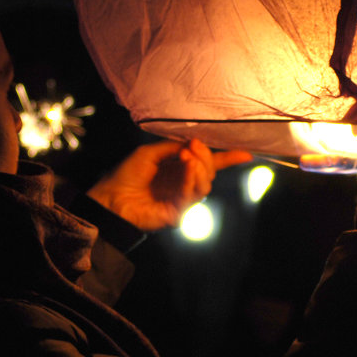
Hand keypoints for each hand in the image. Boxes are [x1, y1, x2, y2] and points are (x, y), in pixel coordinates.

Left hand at [88, 139, 251, 230]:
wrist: (111, 197)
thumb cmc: (127, 174)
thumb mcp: (151, 152)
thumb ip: (173, 147)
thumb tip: (194, 143)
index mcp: (180, 169)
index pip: (208, 164)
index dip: (227, 159)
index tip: (245, 153)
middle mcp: (184, 184)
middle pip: (210, 172)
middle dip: (206, 156)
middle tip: (192, 146)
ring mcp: (182, 199)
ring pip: (205, 184)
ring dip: (199, 167)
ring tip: (186, 156)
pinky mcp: (178, 213)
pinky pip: (192, 196)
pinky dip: (191, 179)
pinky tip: (185, 168)